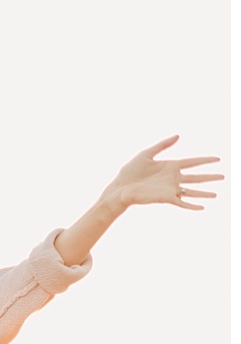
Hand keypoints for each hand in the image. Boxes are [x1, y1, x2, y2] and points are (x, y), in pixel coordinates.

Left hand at [103, 135, 221, 212]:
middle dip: (209, 177)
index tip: (218, 159)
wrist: (120, 188)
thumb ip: (162, 145)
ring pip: (191, 191)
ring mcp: (170, 189)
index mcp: (170, 166)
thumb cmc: (130, 172)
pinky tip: (202, 208)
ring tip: (216, 194)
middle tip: (223, 176)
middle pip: (196, 177)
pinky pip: (182, 202)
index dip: (205, 160)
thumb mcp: (146, 154)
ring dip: (204, 193)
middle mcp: (172, 178)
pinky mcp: (165, 198)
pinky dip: (192, 205)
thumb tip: (178, 136)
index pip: (192, 162)